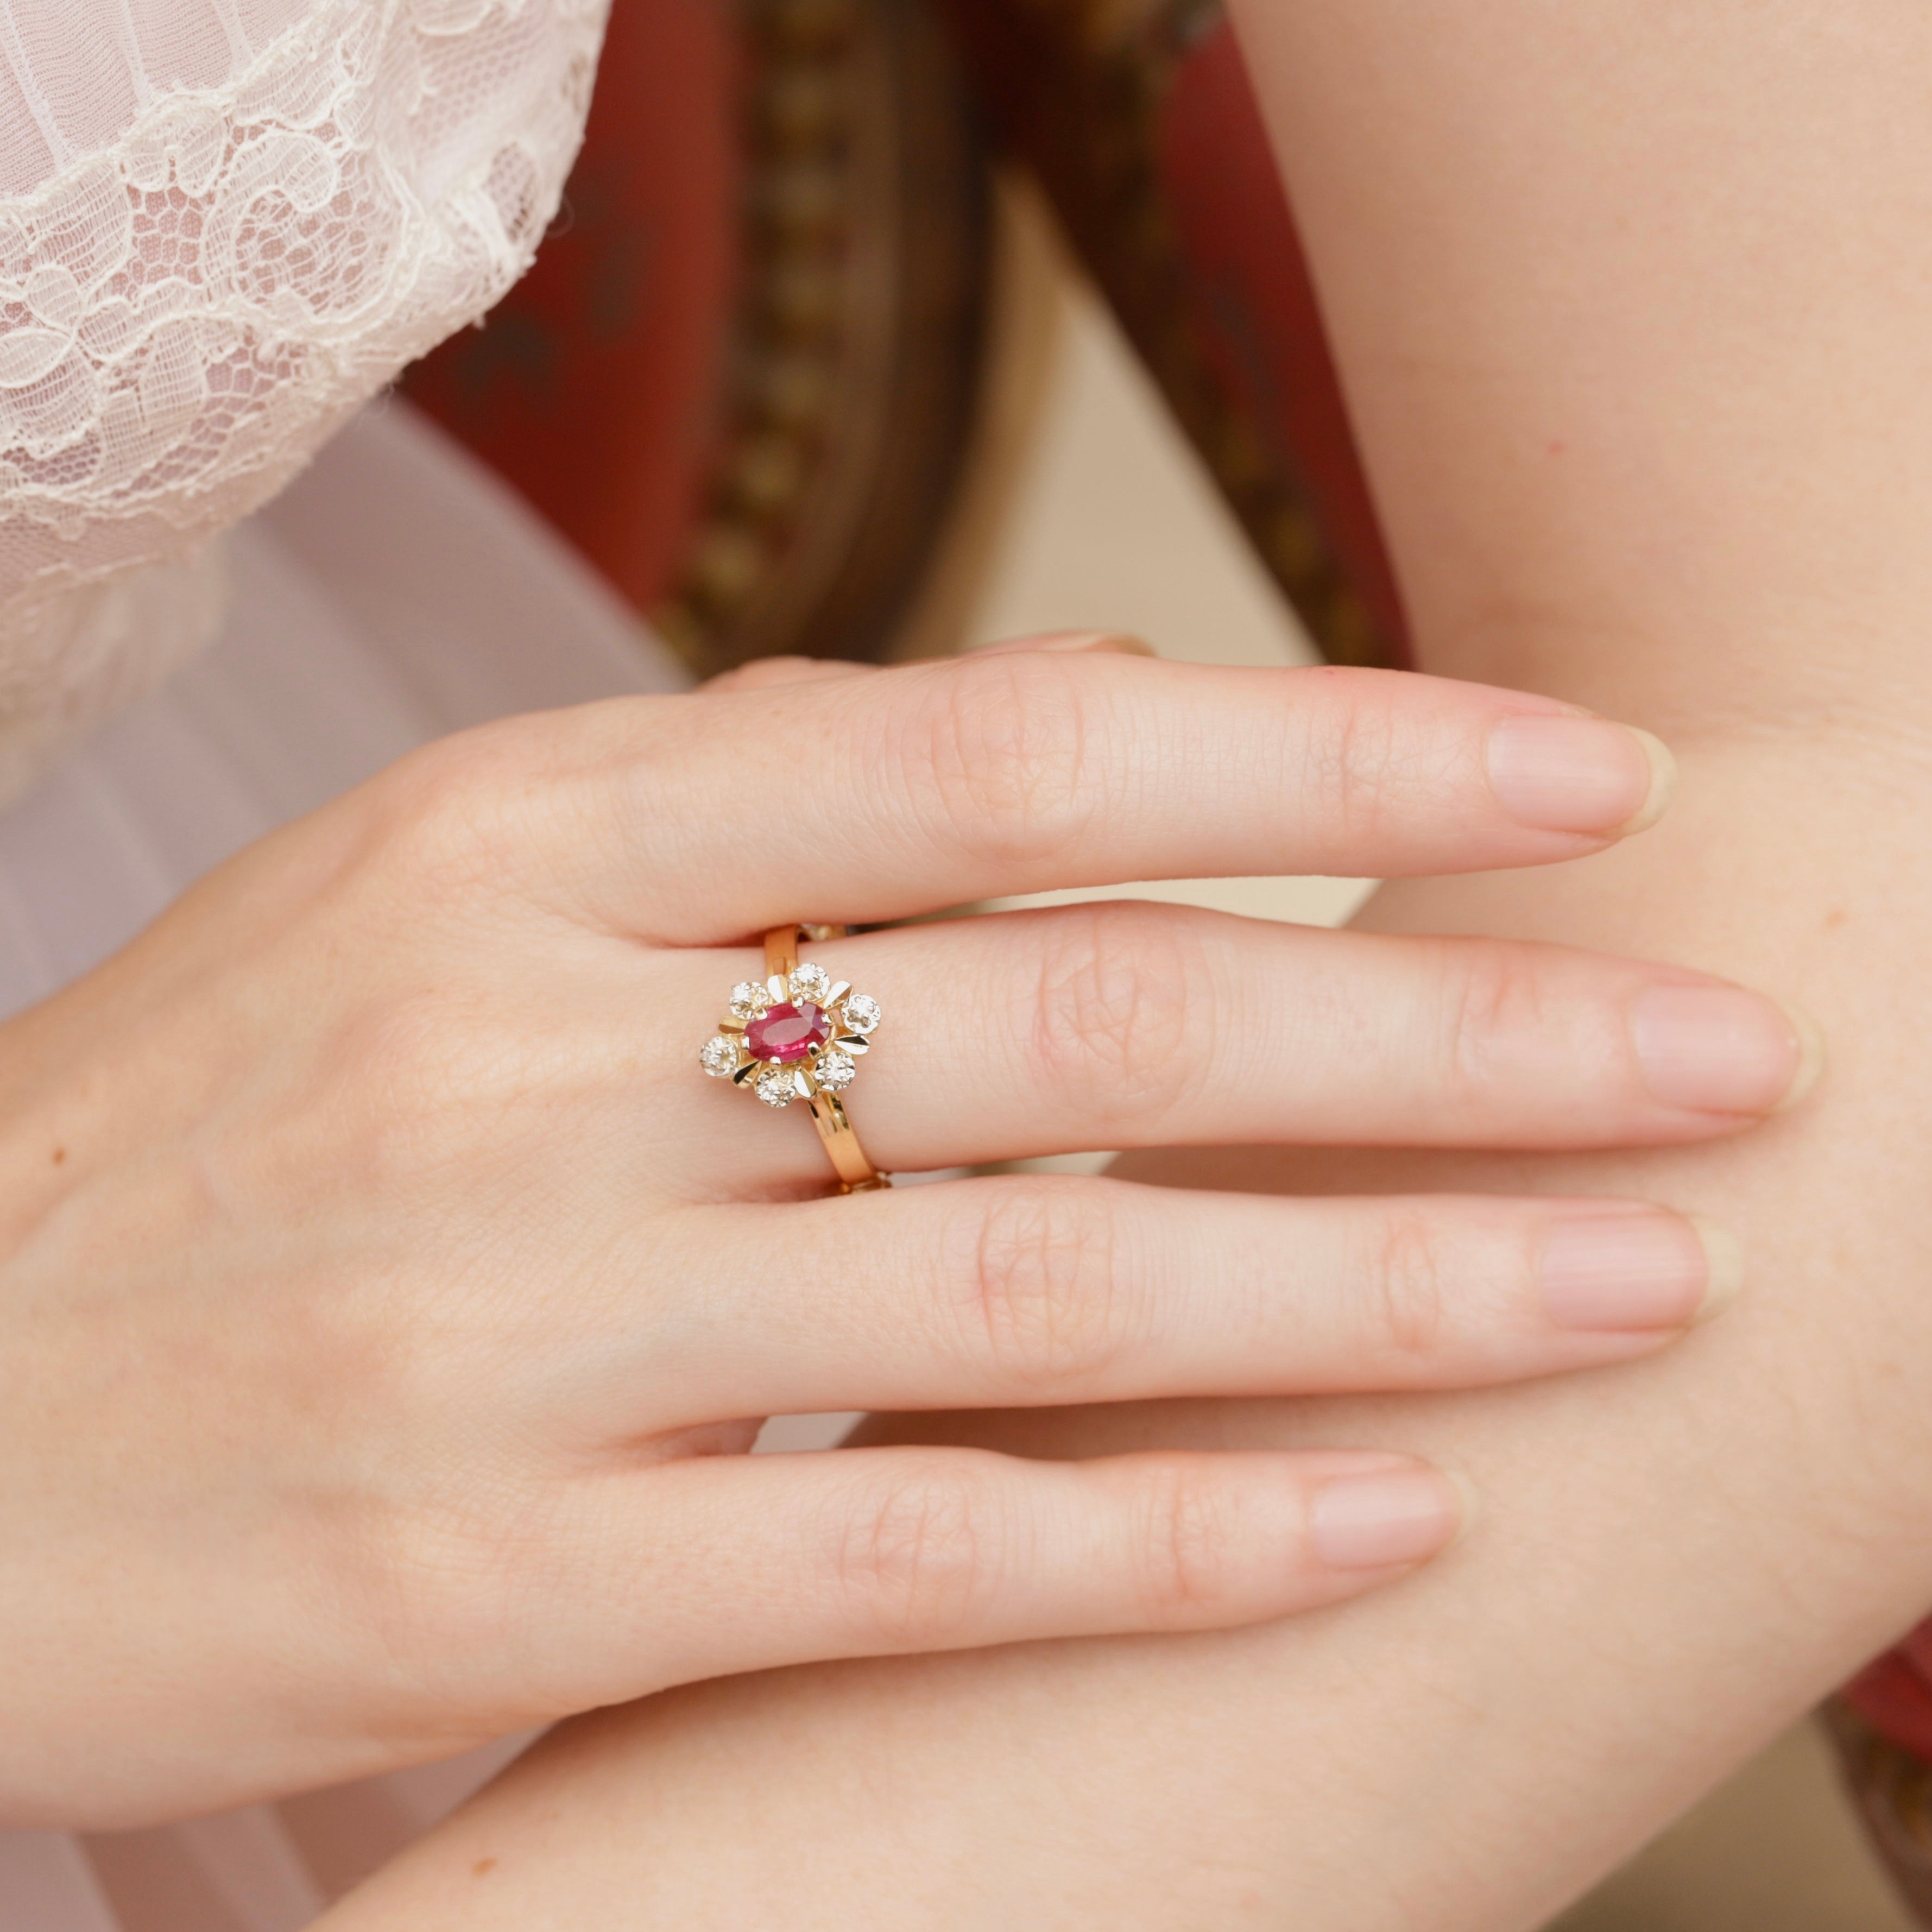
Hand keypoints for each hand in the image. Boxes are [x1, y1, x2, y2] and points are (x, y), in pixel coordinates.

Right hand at [0, 642, 1804, 1826]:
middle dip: (1444, 1030)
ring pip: (1048, 1285)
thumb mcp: (448, 896)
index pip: (1015, 751)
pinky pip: (913, 1544)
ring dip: (1386, 1289)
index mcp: (528, 838)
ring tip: (1641, 1282)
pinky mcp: (491, 1576)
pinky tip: (1392, 1513)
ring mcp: (518, 1321)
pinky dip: (1176, 1534)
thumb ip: (777, 798)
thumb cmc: (225, 1132)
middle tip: (1711, 1054)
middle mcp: (538, 1050)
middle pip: (1091, 1013)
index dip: (1334, 752)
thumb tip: (1109, 699)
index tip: (1582, 777)